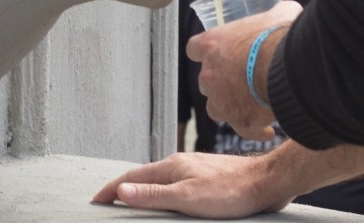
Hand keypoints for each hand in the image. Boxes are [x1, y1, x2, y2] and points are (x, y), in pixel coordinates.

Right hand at [92, 152, 287, 217]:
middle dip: (124, 187)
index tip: (97, 199)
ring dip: (143, 188)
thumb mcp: (187, 197)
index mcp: (171, 167)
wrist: (266, 181)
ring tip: (132, 199)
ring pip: (161, 179)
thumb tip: (121, 190)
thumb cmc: (230, 191)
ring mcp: (195, 169)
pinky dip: (163, 191)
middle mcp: (180, 164)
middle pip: (144, 176)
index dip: (113, 189)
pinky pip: (176, 183)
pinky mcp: (208, 177)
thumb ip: (153, 195)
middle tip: (108, 199)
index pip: (132, 178)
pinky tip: (170, 197)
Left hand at [186, 1, 301, 138]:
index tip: (217, 54)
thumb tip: (288, 11)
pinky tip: (268, 130)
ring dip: (230, 107)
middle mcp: (210, 74)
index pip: (194, 48)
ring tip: (252, 105)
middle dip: (221, 82)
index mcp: (212, 44)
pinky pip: (243, 130)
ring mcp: (222, 100)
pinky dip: (254, 130)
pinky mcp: (239, 120)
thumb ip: (276, 13)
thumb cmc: (281, 36)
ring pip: (216, 108)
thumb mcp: (279, 14)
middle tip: (244, 80)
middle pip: (206, 81)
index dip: (205, 52)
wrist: (291, 67)